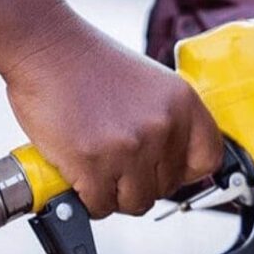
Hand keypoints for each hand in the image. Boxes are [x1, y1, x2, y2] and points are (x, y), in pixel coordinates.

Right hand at [2, 19, 222, 218]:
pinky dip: (87, 199)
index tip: (168, 171)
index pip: (208, 159)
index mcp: (184, 103)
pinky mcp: (94, 164)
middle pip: (167, 187)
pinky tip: (79, 174)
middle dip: (140, 182)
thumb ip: (169, 121)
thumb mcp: (151, 85)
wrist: (45, 48)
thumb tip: (174, 163)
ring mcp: (130, 146)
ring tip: (98, 168)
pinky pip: (101, 206)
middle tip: (116, 162)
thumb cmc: (90, 65)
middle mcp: (164, 126)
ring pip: (136, 202)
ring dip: (114, 194)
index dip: (186, 171)